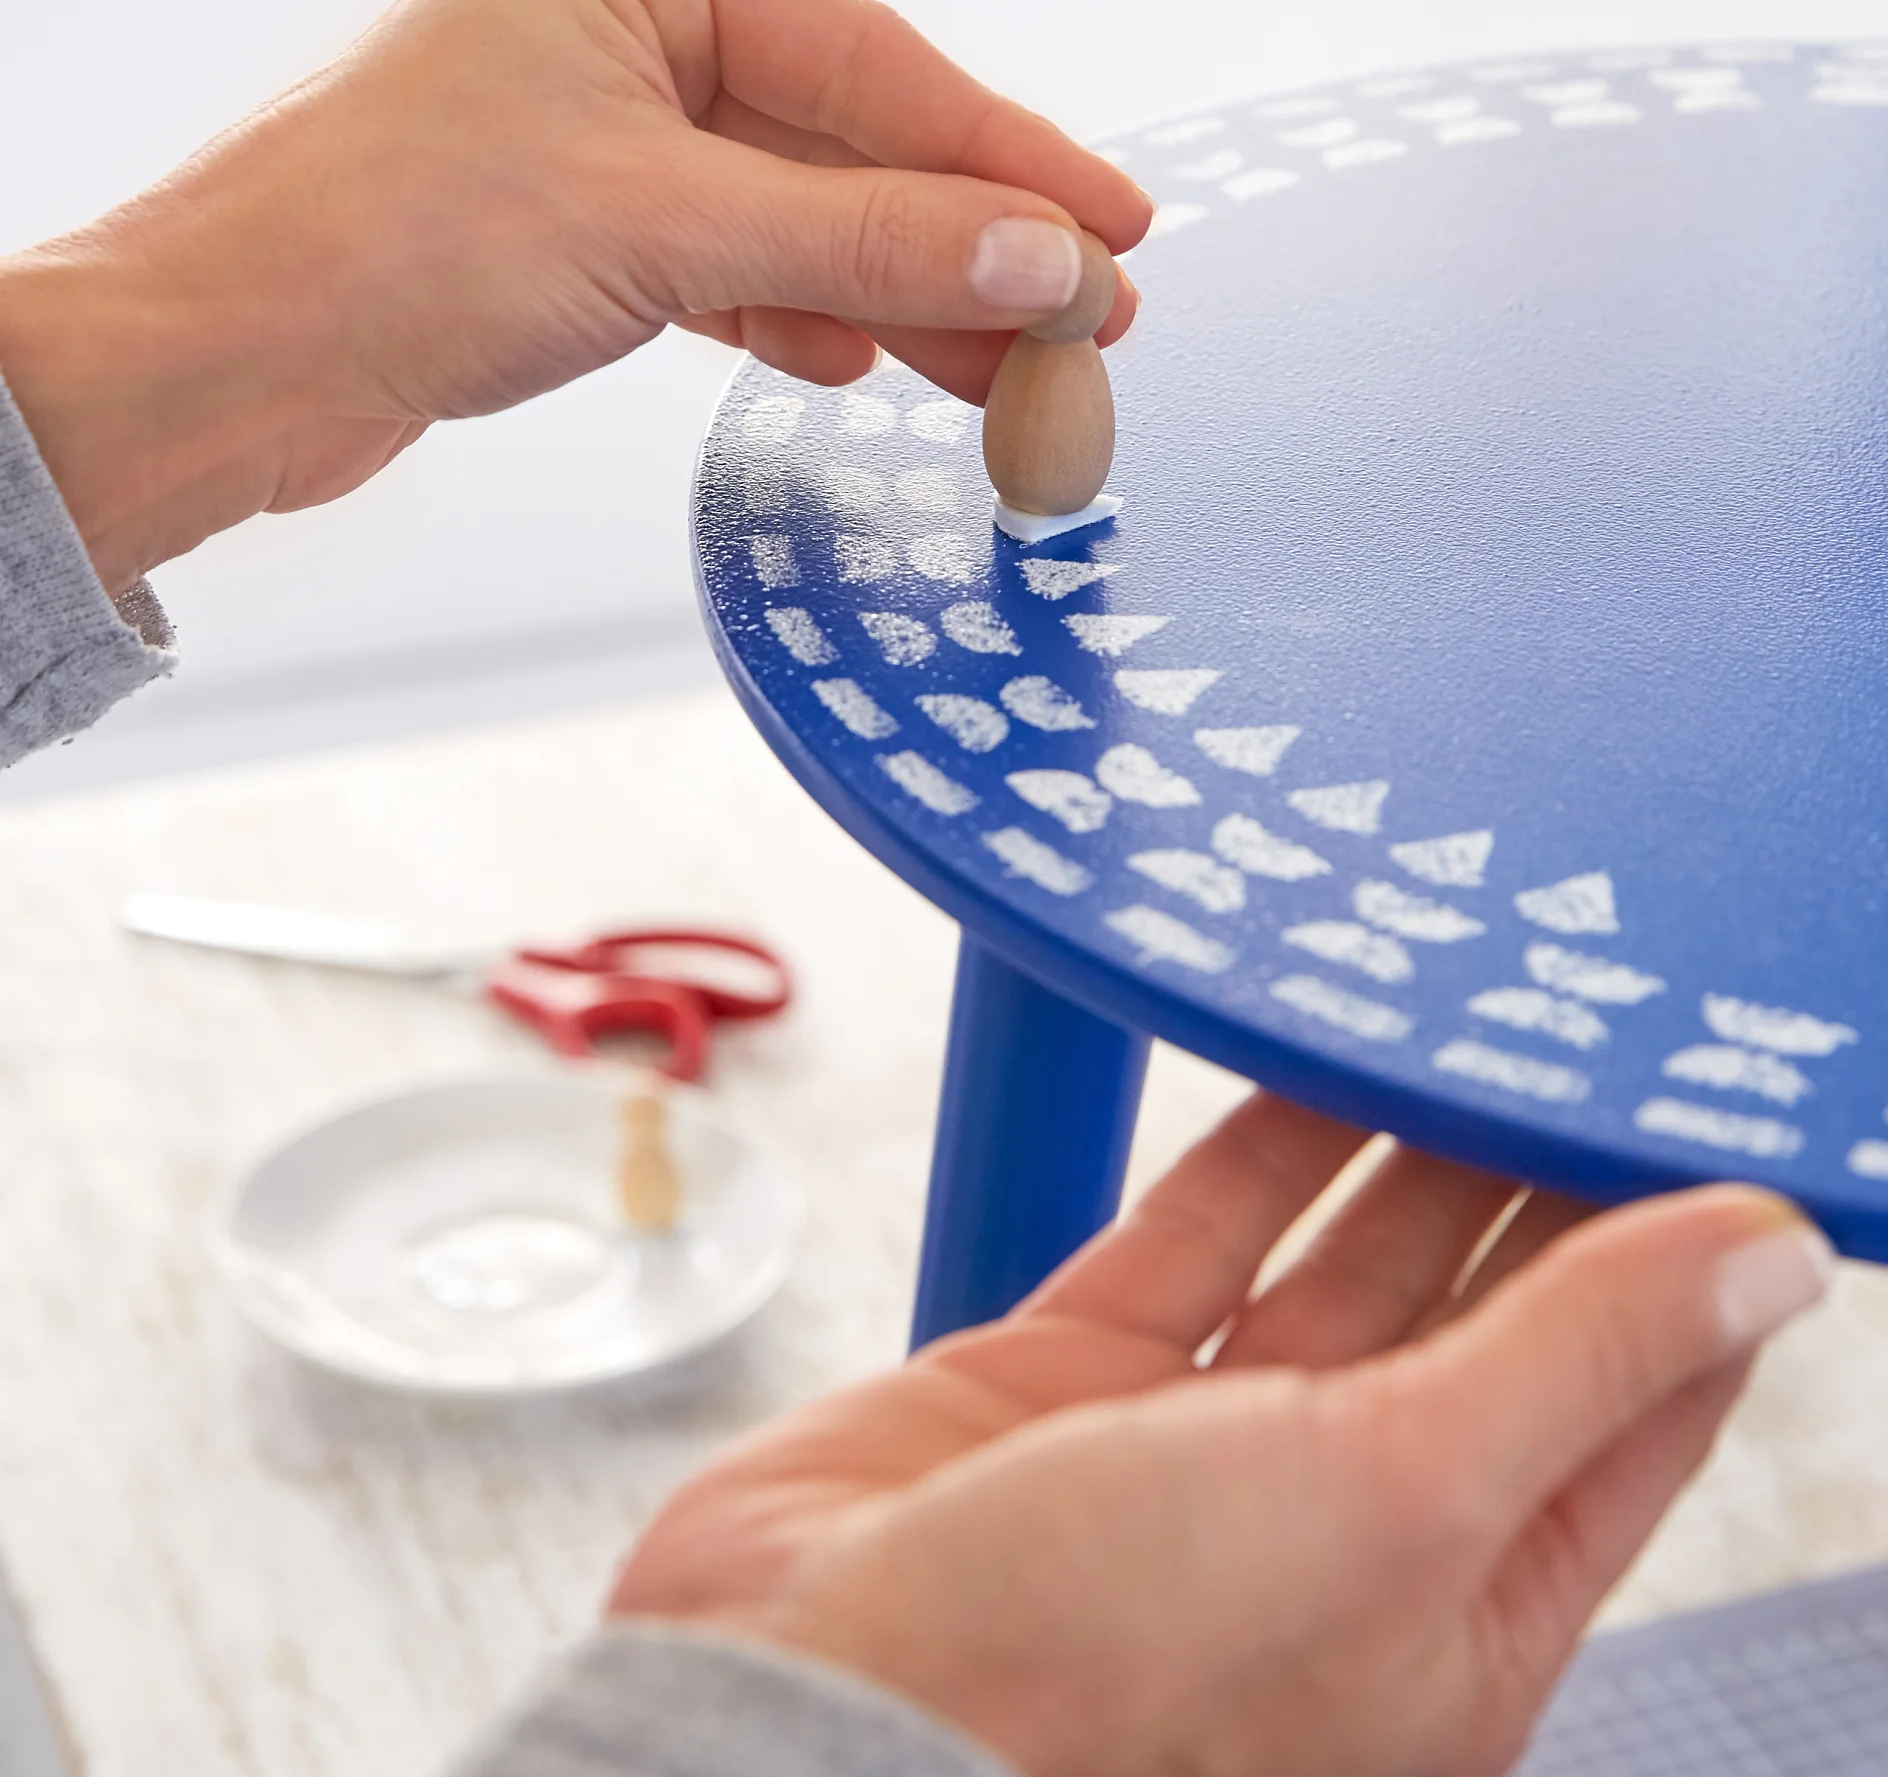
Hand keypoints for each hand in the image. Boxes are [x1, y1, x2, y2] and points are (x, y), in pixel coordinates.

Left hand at [0, 0, 1147, 591]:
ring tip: (1002, 365)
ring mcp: (602, 131)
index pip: (870, 58)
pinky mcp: (582, 234)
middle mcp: (621, 25)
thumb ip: (867, 238)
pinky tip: (865, 359)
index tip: (1109, 228)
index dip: (1005, 156)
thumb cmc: (391, 237)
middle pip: (844, 140)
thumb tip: (1035, 255)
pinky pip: (735, 268)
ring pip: (796, 215)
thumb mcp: (670, 222)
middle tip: (1081, 317)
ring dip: (899, 294)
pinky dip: (802, 317)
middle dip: (963, 239)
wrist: (239, 360)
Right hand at [611, 1092, 1832, 1776]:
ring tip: (1460, 1017)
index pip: (1618, 1410)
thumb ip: (1574, 1360)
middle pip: (1476, 1318)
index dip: (1677, 1270)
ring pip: (1329, 1261)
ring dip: (1397, 1145)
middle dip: (1532, 1183)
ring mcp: (1194, 1448)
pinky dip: (1249, 1148)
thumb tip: (1765, 1256)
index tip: (1707, 1128)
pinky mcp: (1071, 1378)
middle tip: (1574, 1034)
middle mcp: (1332, 1527)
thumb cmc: (1100, 1681)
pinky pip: (1189, 1238)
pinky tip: (1302, 1059)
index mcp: (1453, 1612)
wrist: (798, 1696)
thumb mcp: (1397, 1500)